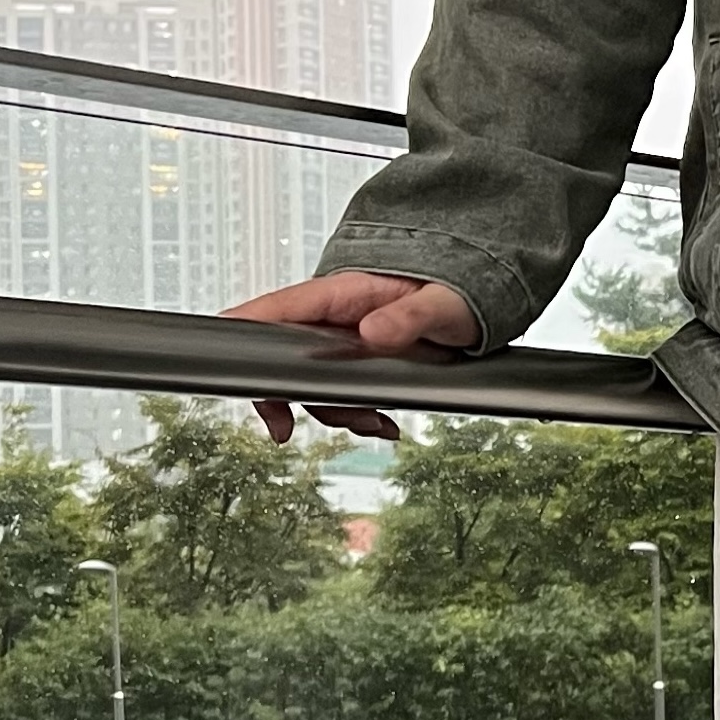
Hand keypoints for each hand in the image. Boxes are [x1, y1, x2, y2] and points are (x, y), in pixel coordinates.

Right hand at [223, 273, 479, 441]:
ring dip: (341, 412)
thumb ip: (408, 317)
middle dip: (301, 398)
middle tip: (293, 428)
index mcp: (341, 293)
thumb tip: (373, 332)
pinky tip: (384, 424)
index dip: (248, 341)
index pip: (275, 311)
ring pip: (316, 383)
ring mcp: (343, 340)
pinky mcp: (358, 359)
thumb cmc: (454, 291)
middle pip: (287, 360)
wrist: (471, 304)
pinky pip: (343, 390)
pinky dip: (361, 414)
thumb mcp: (441, 304)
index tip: (250, 381)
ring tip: (376, 423)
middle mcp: (334, 316)